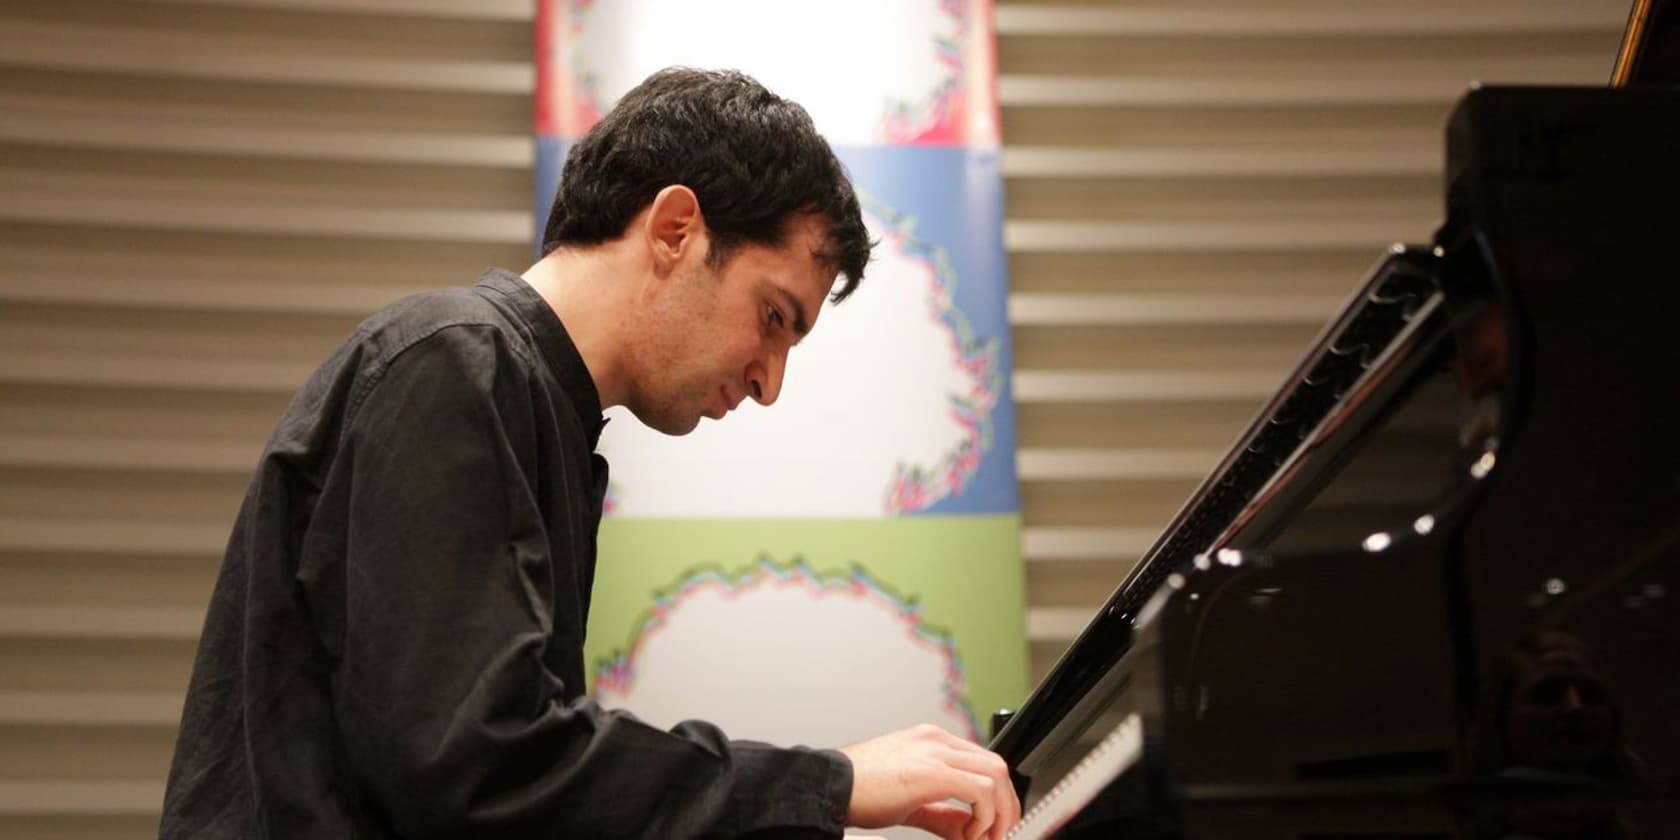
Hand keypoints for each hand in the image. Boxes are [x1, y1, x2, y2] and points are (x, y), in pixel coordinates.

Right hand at [839, 724, 1019, 839]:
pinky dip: (984, 816)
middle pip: (996, 766)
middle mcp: (937, 740)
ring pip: (994, 775)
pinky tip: (969, 834)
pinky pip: (980, 790)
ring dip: (998, 813)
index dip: (997, 797)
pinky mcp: (931, 772)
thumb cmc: (860, 791)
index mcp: (931, 741)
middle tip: (997, 835)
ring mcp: (935, 752)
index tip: (993, 826)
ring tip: (984, 837)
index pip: (982, 762)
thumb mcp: (910, 802)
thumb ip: (943, 814)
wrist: (829, 787)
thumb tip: (968, 829)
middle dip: (1006, 806)